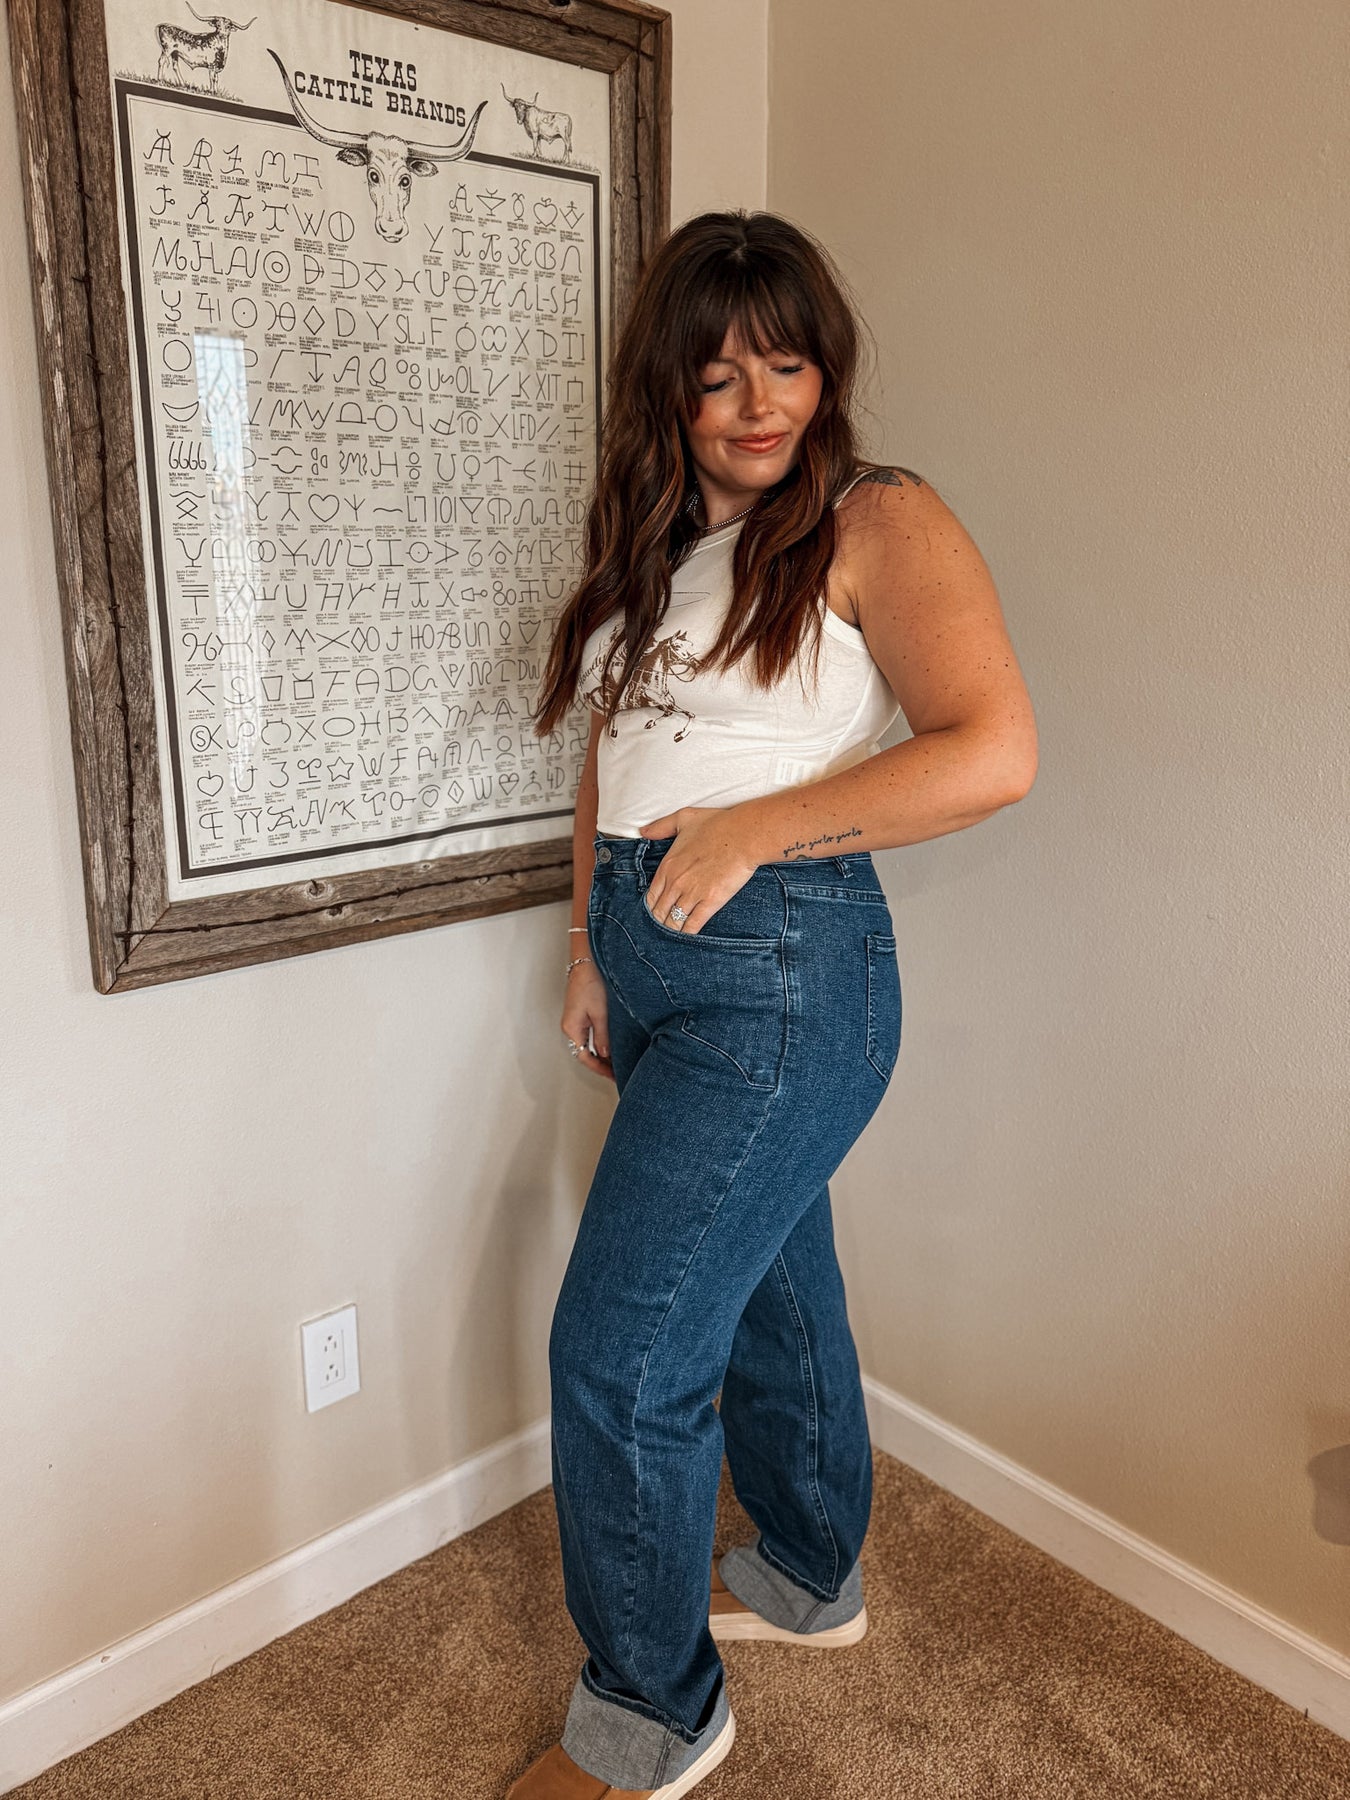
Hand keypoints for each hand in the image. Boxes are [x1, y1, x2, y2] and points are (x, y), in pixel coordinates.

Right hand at [562, 961, 613, 1081]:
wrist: (588, 961)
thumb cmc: (591, 982)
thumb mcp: (600, 1013)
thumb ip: (602, 1036)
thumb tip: (604, 1054)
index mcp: (572, 1028)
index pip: (584, 1057)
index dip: (600, 1068)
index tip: (613, 1075)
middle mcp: (571, 1025)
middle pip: (585, 1052)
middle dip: (602, 1063)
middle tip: (618, 1071)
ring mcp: (576, 1019)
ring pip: (588, 1043)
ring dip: (602, 1053)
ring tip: (618, 1060)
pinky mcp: (582, 1012)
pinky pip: (590, 1033)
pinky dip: (601, 1041)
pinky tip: (612, 1043)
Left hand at [636, 806, 759, 935]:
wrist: (744, 835)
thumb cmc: (718, 825)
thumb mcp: (684, 819)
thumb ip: (661, 827)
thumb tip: (643, 832)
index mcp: (667, 866)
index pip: (651, 896)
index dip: (651, 908)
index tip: (656, 912)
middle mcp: (675, 883)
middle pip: (659, 913)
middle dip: (660, 922)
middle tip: (663, 929)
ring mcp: (692, 894)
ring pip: (673, 922)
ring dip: (671, 930)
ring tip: (673, 937)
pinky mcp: (710, 903)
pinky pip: (692, 926)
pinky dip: (687, 934)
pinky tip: (687, 937)